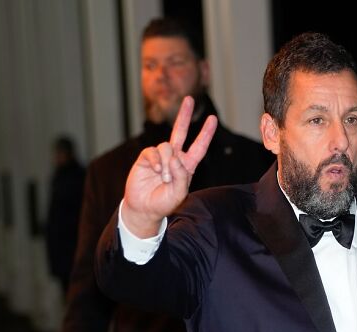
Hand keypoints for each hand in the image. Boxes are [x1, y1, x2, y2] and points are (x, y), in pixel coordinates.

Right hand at [122, 96, 217, 236]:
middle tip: (189, 99)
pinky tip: (153, 171)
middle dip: (184, 115)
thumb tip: (175, 158)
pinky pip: (153, 151)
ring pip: (167, 147)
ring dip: (165, 164)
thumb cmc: (163, 203)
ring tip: (162, 178)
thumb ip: (181, 176)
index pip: (199, 148)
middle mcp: (174, 158)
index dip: (206, 134)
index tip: (212, 119)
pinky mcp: (146, 157)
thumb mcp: (178, 194)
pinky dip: (155, 161)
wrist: (144, 208)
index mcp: (186, 167)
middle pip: (180, 132)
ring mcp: (160, 156)